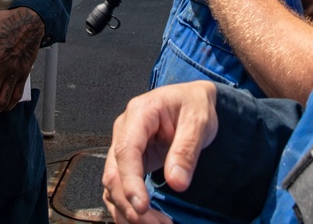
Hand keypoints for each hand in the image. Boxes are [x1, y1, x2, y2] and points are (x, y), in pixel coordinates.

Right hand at [102, 82, 218, 223]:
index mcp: (140, 113)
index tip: (142, 206)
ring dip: (129, 210)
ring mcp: (124, 146)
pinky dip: (130, 207)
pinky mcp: (129, 162)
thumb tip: (176, 182)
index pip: (126, 150)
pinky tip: (147, 219)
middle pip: (115, 173)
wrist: (193, 100)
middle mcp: (125, 130)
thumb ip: (186, 150)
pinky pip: (121, 188)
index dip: (131, 182)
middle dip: (131, 204)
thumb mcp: (198, 122)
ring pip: (114, 185)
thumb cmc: (194, 104)